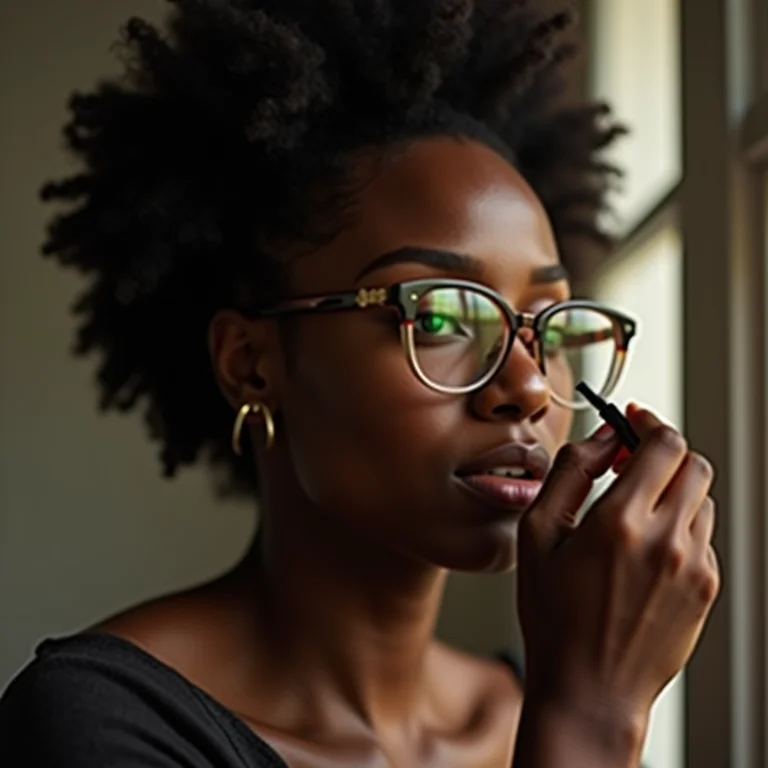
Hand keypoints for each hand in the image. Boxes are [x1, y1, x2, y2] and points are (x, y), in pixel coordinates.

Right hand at [517, 406, 719, 729]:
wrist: (589, 688)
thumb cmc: (553, 615)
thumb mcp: (538, 536)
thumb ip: (569, 473)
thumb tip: (600, 437)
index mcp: (621, 522)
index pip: (664, 445)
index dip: (648, 424)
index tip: (631, 422)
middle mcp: (668, 541)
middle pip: (693, 464)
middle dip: (663, 454)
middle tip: (630, 463)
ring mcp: (694, 567)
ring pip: (701, 499)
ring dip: (672, 490)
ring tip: (634, 511)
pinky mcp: (706, 589)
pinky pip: (702, 536)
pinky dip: (679, 526)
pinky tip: (644, 550)